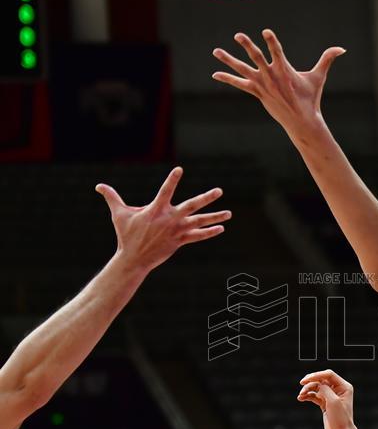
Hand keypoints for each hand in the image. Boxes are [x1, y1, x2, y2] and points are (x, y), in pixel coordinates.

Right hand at [96, 167, 230, 272]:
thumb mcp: (118, 215)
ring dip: (215, 217)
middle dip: (206, 198)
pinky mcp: (180, 241)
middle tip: (219, 191)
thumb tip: (98, 185)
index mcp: (155, 210)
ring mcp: (176, 230)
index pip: (165, 191)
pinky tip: (220, 228)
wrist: (133, 259)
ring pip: (199, 222)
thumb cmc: (126, 235)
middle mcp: (169, 219)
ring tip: (229, 214)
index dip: (172, 180)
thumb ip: (111, 197)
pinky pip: (197, 237)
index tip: (179, 169)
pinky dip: (209, 233)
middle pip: (192, 206)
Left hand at [212, 29, 344, 133]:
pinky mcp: (257, 93)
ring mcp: (262, 85)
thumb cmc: (310, 98)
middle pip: (257, 58)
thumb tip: (343, 48)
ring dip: (229, 60)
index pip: (278, 52)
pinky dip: (228, 79)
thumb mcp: (318, 77)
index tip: (266, 31)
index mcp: (285, 71)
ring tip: (216, 51)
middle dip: (248, 46)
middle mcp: (271, 77)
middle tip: (238, 35)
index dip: (272, 41)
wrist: (301, 121)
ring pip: (243, 70)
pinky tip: (215, 74)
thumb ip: (327, 59)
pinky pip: (239, 84)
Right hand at [297, 368, 356, 428]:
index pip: (328, 374)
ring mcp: (331, 396)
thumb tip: (317, 384)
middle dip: (310, 382)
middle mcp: (338, 389)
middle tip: (301, 384)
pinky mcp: (325, 403)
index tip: (306, 380)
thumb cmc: (341, 419)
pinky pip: (314, 396)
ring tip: (300, 396)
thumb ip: (325, 390)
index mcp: (344, 386)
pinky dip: (307, 396)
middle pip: (321, 379)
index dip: (316, 375)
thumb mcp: (333, 402)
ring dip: (307, 390)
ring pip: (316, 388)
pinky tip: (301, 398)